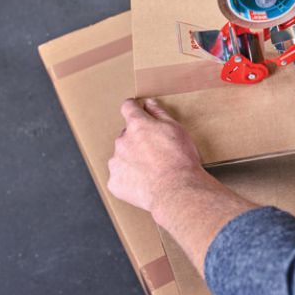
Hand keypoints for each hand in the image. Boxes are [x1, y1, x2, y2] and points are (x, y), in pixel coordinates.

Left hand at [107, 98, 202, 212]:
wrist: (176, 190)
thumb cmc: (180, 159)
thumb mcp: (176, 129)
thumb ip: (159, 113)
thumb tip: (149, 103)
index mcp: (137, 125)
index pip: (128, 108)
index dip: (133, 108)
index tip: (137, 111)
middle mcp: (122, 141)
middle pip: (126, 135)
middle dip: (138, 140)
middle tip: (155, 151)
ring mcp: (116, 162)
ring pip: (121, 156)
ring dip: (132, 159)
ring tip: (152, 170)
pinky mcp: (115, 182)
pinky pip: (120, 176)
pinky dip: (129, 179)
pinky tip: (145, 183)